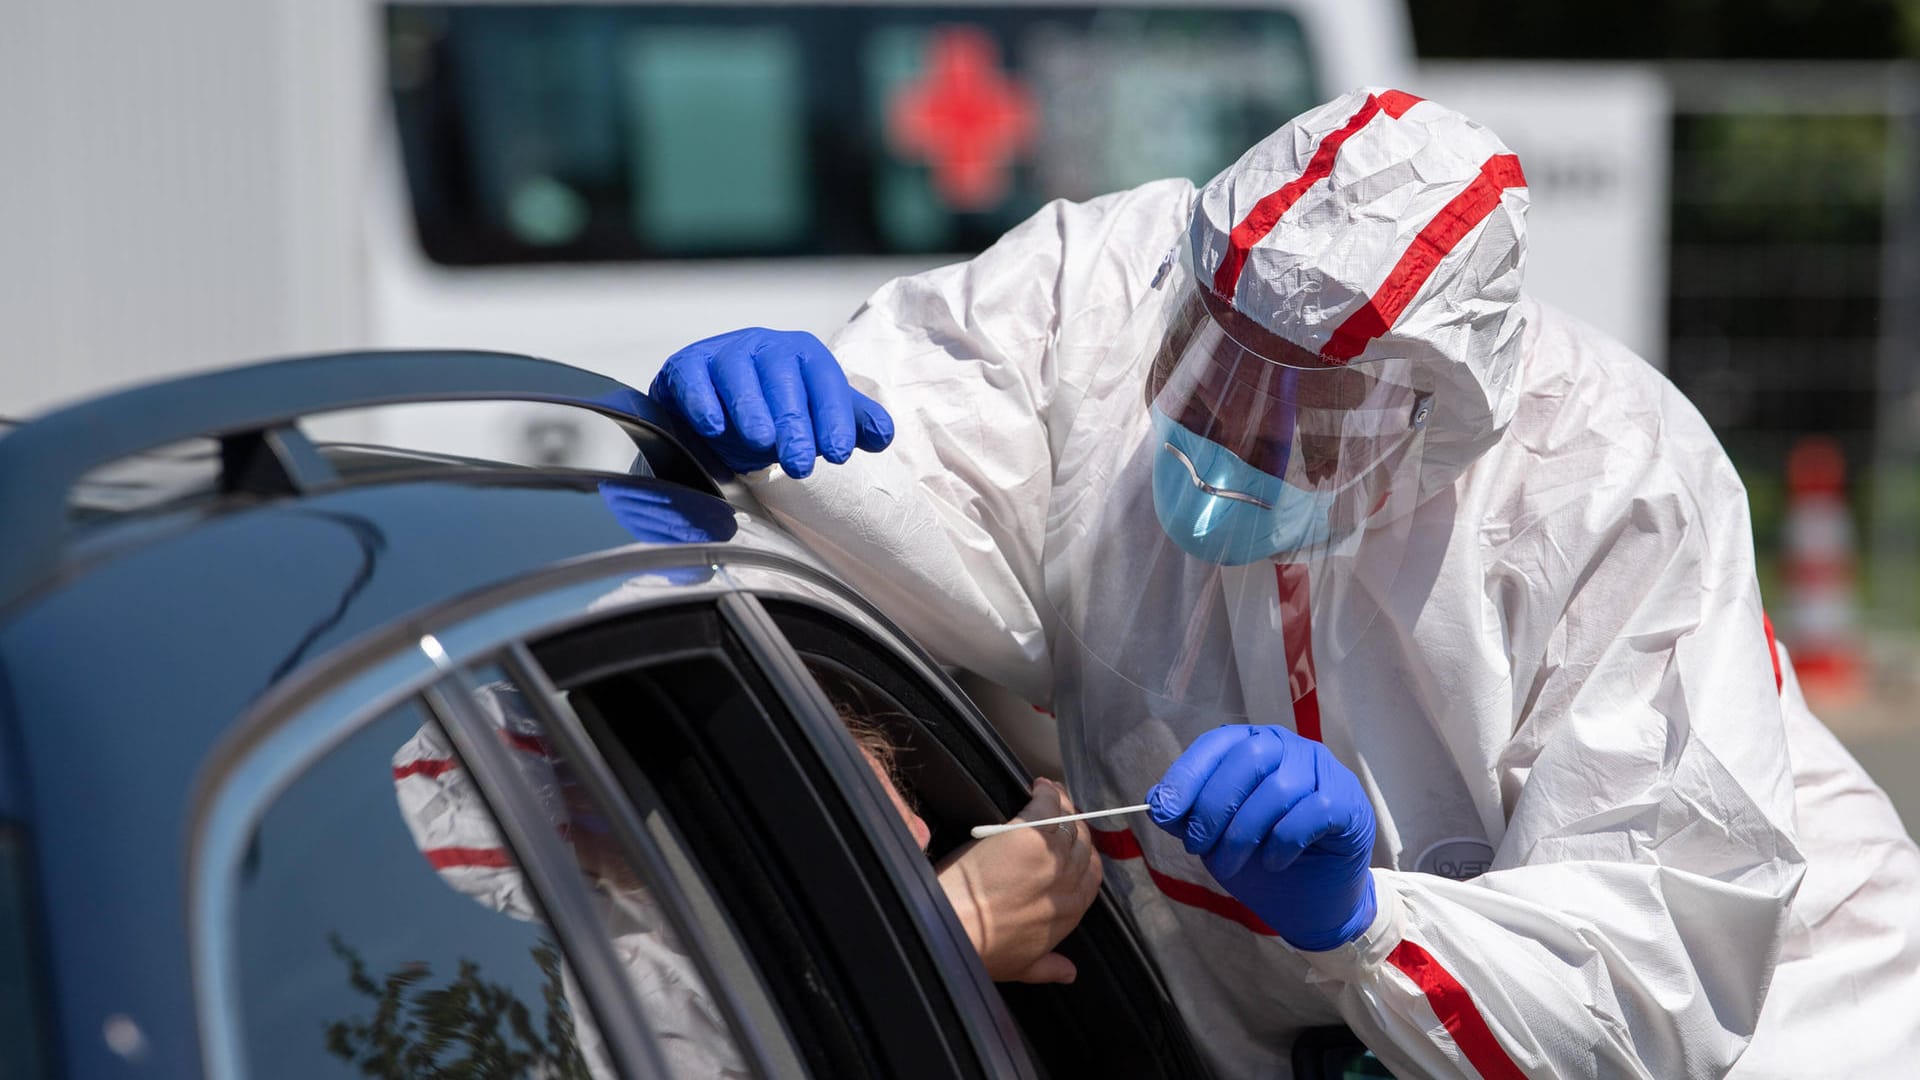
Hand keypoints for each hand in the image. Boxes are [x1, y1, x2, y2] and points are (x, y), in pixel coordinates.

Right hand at [649, 328, 894, 476]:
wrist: (712, 404)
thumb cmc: (771, 410)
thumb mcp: (814, 414)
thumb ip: (850, 421)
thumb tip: (883, 434)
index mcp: (803, 355)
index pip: (824, 381)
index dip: (833, 417)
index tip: (839, 453)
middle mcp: (765, 346)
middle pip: (782, 379)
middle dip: (794, 423)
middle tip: (801, 465)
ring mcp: (723, 352)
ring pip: (738, 375)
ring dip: (751, 409)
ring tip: (762, 443)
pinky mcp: (686, 365)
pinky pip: (693, 379)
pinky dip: (702, 402)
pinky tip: (713, 428)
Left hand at [938, 778, 1101, 983]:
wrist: (955, 925)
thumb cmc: (982, 948)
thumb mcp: (1021, 967)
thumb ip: (1049, 967)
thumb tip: (1069, 973)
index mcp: (1069, 913)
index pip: (1092, 877)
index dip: (1084, 857)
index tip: (1072, 848)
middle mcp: (1068, 882)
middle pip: (1084, 845)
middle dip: (1076, 829)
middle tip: (1059, 819)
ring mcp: (1052, 855)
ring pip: (1069, 822)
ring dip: (1062, 806)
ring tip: (1050, 796)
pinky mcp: (1029, 833)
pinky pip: (1048, 805)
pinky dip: (1047, 793)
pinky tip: (1040, 787)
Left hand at [1147, 726, 1375, 950]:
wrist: (1315, 901)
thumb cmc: (1264, 859)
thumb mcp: (1216, 838)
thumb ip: (1188, 815)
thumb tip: (1156, 801)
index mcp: (1253, 746)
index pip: (1217, 745)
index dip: (1187, 775)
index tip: (1164, 812)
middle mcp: (1290, 749)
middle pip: (1249, 759)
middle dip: (1214, 806)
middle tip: (1196, 846)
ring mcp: (1324, 772)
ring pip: (1279, 789)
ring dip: (1243, 832)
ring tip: (1229, 864)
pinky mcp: (1349, 802)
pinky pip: (1313, 813)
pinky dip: (1284, 841)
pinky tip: (1274, 863)